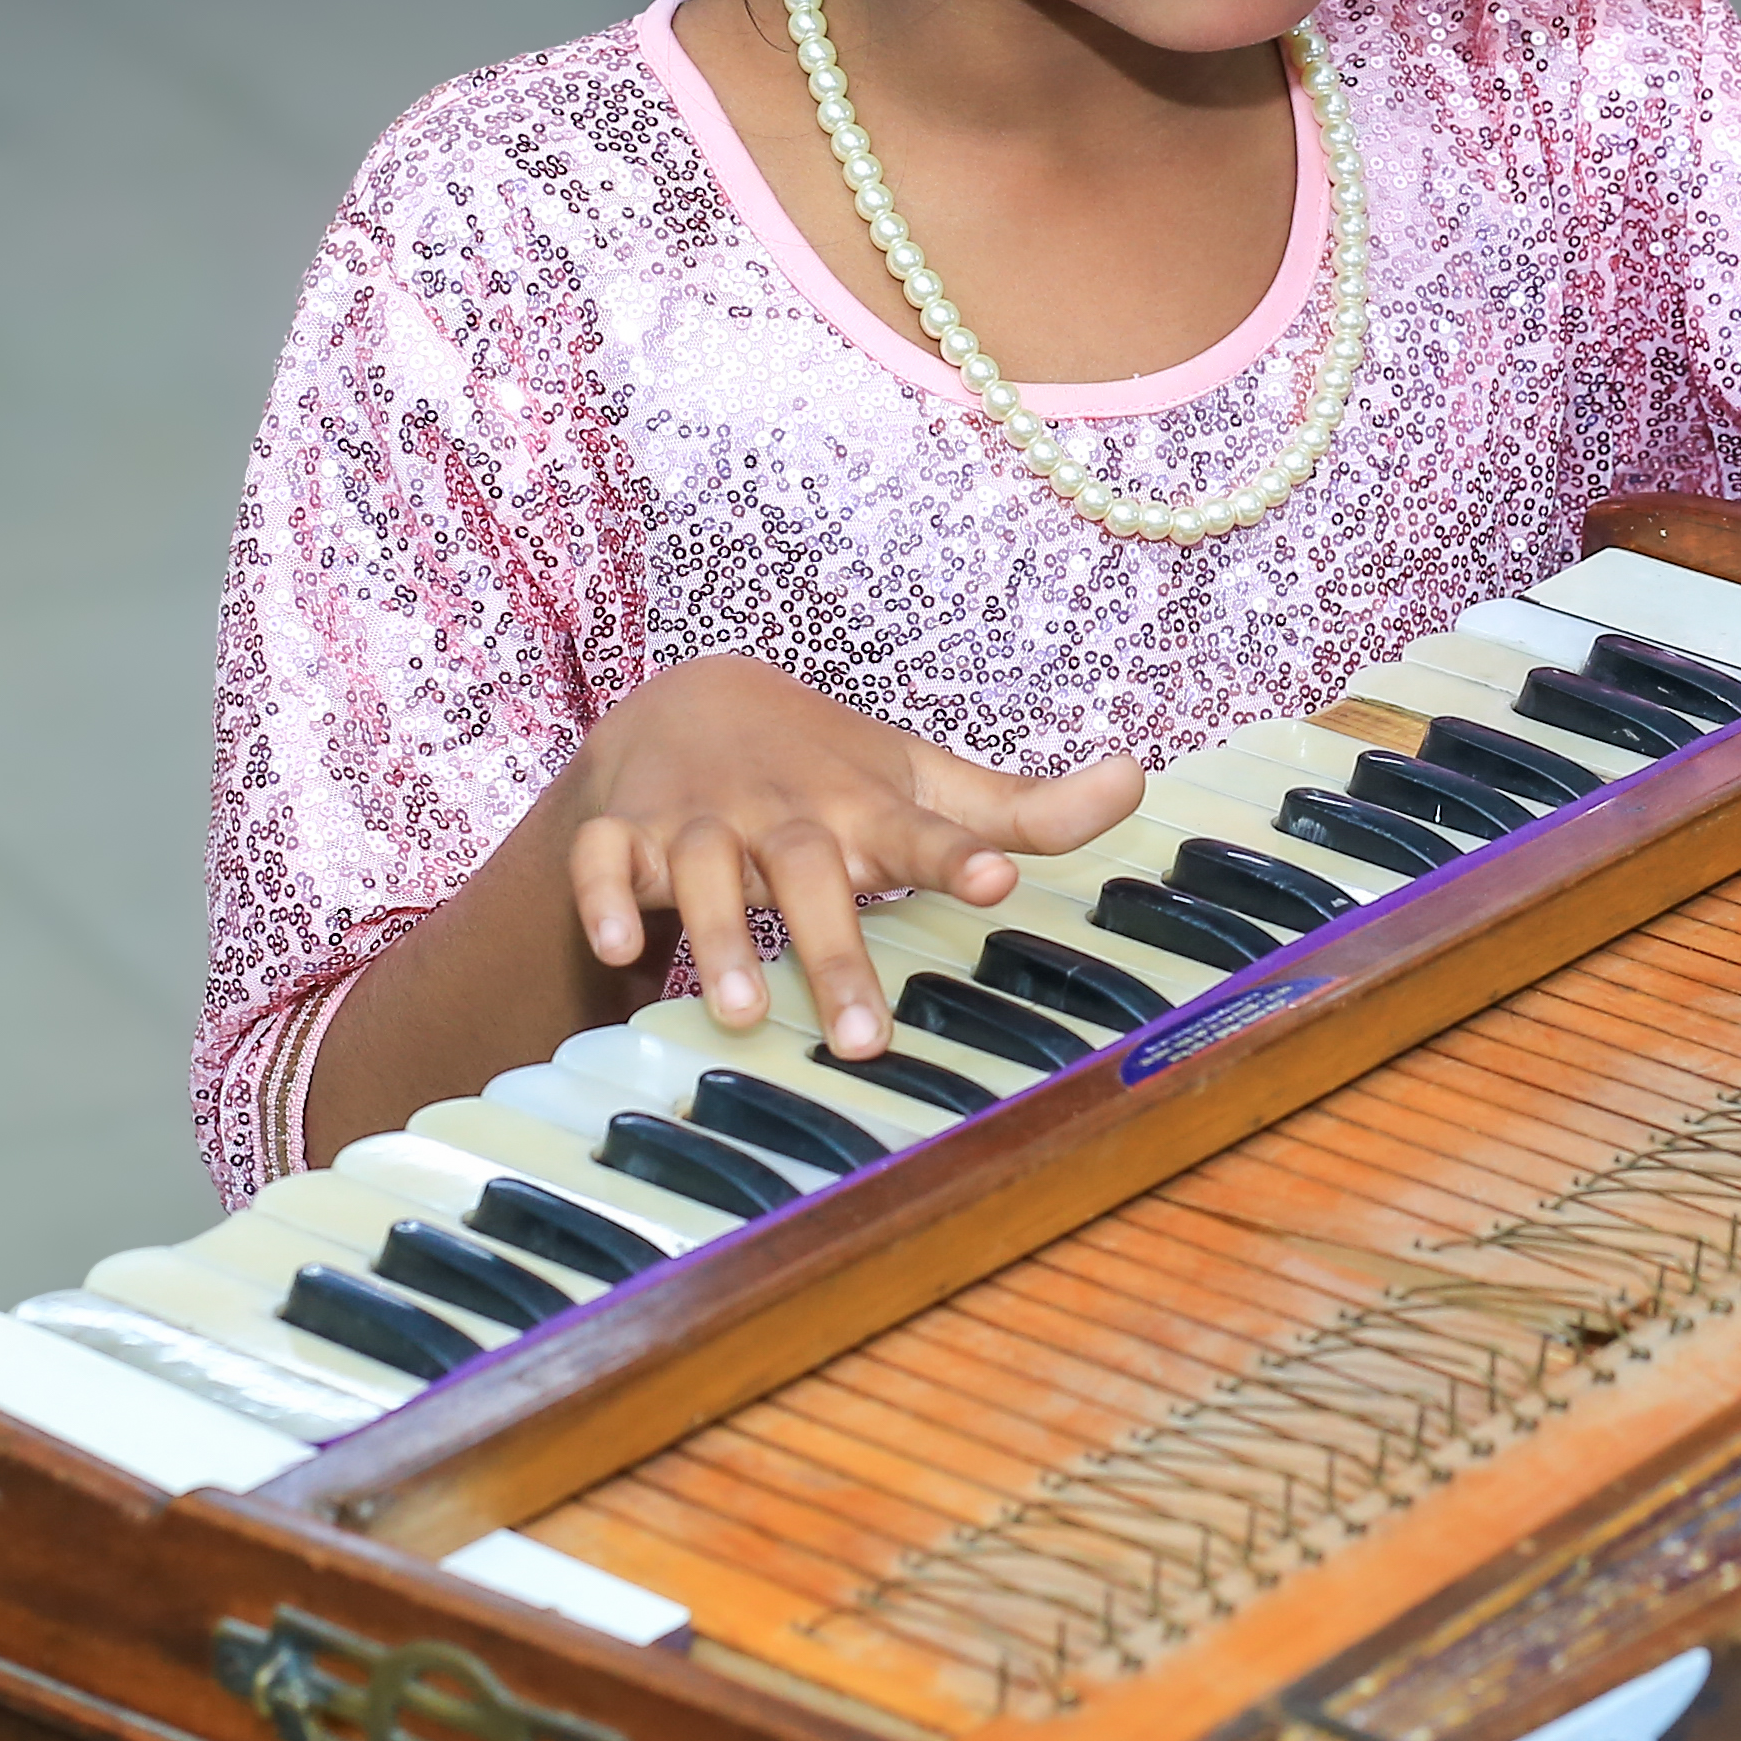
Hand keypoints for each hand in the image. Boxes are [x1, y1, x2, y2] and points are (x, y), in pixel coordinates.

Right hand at [546, 657, 1146, 1054]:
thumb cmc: (827, 768)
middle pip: (809, 871)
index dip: (958, 852)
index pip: (920, 830)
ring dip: (720, 934)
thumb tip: (1136, 779)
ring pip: (703, 869)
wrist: (689, 702)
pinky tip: (618, 952)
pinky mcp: (624, 832)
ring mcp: (700, 818)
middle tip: (862, 1037)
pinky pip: (604, 861)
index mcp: (863, 806)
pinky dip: (604, 899)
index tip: (996, 879)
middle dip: (834, 950)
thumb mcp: (922, 781)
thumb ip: (1024, 807)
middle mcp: (784, 811)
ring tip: (743, 1013)